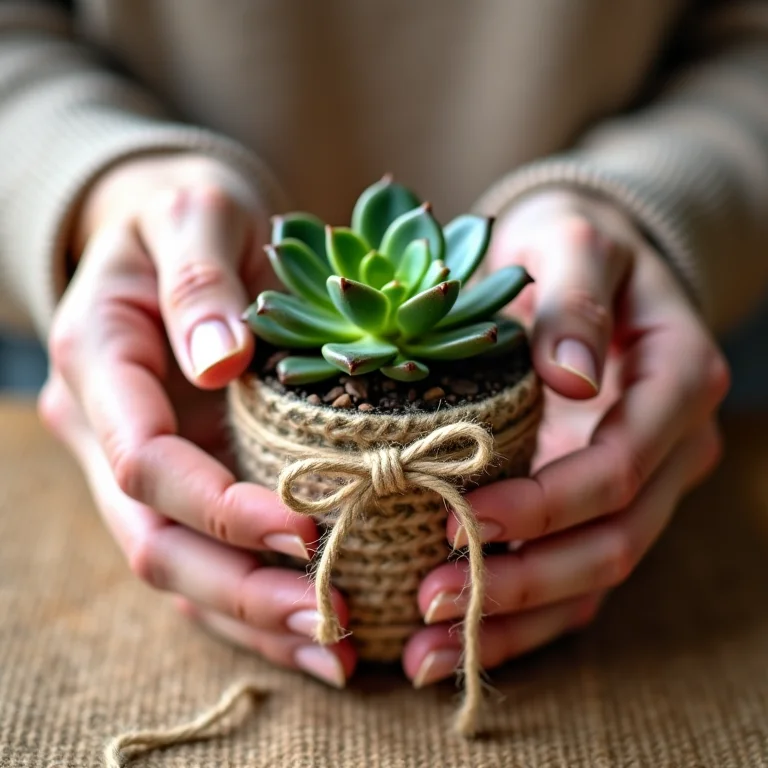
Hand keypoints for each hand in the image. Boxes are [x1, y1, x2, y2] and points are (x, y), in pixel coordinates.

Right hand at [39, 154, 354, 686]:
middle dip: (240, 587)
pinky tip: (317, 624)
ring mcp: (144, 463)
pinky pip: (208, 554)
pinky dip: (258, 598)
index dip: (219, 506)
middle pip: (154, 540)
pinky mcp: (184, 477)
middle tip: (329, 619)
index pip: (143, 462)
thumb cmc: (186, 213)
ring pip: (179, 568)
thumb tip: (219, 359)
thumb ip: (202, 279)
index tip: (307, 527)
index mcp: (102, 362)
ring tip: (337, 647)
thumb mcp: (198, 213)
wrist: (173, 234)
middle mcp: (110, 428)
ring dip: (254, 614)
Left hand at [404, 190, 728, 686]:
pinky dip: (521, 615)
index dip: (546, 503)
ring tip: (424, 649)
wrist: (587, 263)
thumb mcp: (573, 243)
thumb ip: (576, 298)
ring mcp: (640, 485)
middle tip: (429, 600)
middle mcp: (668, 446)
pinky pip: (575, 578)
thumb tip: (569, 375)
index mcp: (676, 380)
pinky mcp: (602, 504)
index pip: (620, 465)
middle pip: (611, 541)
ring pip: (593, 578)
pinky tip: (458, 637)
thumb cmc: (575, 244)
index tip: (463, 519)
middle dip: (521, 580)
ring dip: (513, 618)